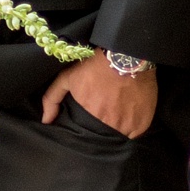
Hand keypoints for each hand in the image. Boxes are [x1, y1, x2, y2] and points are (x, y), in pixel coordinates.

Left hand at [41, 56, 156, 138]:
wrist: (126, 54)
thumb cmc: (95, 65)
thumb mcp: (68, 78)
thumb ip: (52, 99)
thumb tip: (46, 121)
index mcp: (91, 116)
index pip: (87, 134)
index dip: (87, 130)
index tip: (88, 122)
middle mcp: (111, 124)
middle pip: (103, 136)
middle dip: (101, 130)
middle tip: (103, 117)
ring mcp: (129, 124)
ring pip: (120, 136)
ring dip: (116, 129)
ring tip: (115, 116)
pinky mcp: (143, 122)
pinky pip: (135, 133)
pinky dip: (131, 127)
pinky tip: (128, 115)